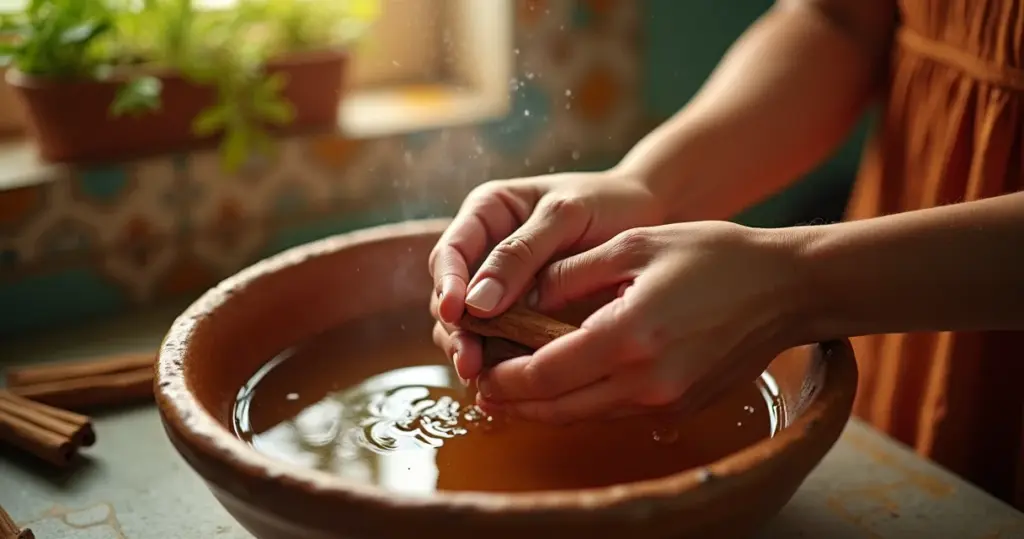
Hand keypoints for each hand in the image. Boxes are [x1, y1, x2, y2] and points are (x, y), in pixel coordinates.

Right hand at [428, 171, 666, 381]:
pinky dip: (498, 362)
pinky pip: (499, 341)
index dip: (447, 284)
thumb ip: (521, 254)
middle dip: (456, 331)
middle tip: (469, 361)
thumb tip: (475, 304)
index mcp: (485, 214)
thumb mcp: (564, 217)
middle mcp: (484, 252)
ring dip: (470, 351)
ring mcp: (500, 287)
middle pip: (451, 296)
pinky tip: (506, 382)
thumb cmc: (606, 202)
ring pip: (468, 326)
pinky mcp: (521, 316)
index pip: (449, 252)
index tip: (455, 313)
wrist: (647, 214)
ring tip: (481, 377)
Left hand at [474, 221, 808, 422]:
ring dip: (544, 406)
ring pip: (584, 415)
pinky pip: (615, 411)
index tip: (480, 368)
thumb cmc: (713, 256)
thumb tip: (524, 296)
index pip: (545, 374)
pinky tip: (565, 381)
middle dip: (514, 400)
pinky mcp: (681, 408)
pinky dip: (582, 402)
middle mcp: (646, 382)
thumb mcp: (635, 245)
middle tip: (483, 386)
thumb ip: (571, 274)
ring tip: (512, 388)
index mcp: (629, 336)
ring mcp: (666, 402)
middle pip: (558, 407)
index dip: (505, 377)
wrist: (786, 289)